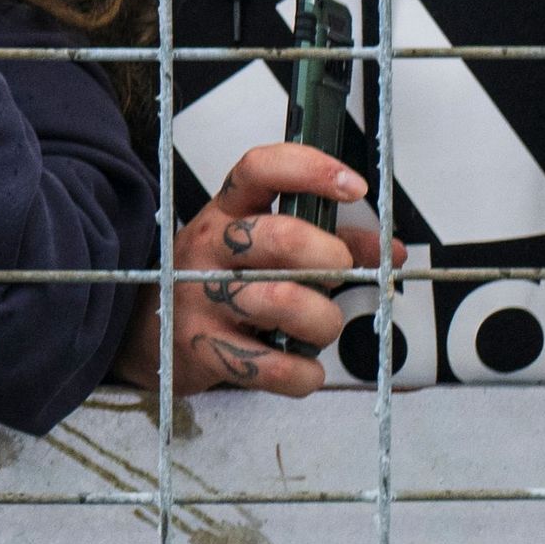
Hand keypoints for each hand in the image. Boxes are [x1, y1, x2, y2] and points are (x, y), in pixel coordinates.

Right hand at [164, 142, 378, 398]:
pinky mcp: (202, 348)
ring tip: (321, 326)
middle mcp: (210, 248)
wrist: (152, 333)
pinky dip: (303, 374)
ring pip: (282, 302)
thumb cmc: (224, 282)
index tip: (356, 188)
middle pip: (281, 237)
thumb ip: (332, 242)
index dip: (311, 170)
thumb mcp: (265, 249)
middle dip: (331, 259)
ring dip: (323, 321)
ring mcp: (200, 297)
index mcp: (227, 211)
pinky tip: (304, 369)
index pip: (261, 169)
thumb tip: (392, 251)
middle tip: (341, 274)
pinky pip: (270, 365)